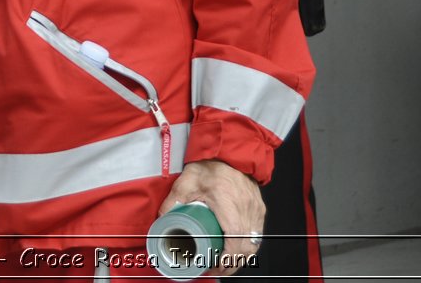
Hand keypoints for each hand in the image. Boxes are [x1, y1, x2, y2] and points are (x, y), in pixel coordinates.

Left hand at [160, 160, 264, 275]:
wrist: (230, 151)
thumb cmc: (212, 164)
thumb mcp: (187, 181)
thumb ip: (174, 199)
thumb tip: (162, 218)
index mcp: (229, 204)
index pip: (234, 240)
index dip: (226, 259)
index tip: (213, 266)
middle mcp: (246, 210)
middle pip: (245, 249)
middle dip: (230, 265)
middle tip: (214, 269)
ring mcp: (255, 211)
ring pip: (253, 245)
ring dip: (240, 259)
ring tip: (223, 264)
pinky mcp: (259, 210)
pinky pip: (257, 236)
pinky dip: (247, 248)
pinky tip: (236, 252)